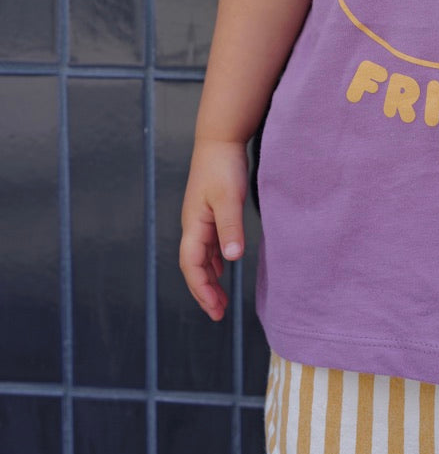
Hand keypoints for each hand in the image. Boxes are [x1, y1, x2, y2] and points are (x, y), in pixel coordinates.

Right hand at [179, 138, 248, 320]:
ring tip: (220, 298)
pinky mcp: (210, 210)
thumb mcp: (228, 199)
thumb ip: (230, 228)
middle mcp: (193, 224)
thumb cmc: (222, 166)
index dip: (201, 289)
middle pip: (194, 266)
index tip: (214, 309)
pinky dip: (215, 260)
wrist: (220, 139)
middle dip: (204, 291)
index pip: (192, 266)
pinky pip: (208, 244)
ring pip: (201, 256)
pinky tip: (224, 266)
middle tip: (218, 314)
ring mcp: (200, 217)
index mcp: (194, 225)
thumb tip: (231, 259)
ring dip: (209, 278)